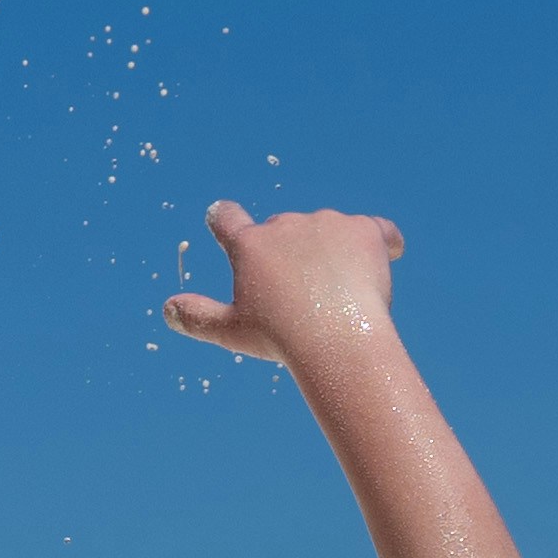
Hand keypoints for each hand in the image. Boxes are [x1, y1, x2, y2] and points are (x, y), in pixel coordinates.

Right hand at [161, 199, 404, 370]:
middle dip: (290, 255)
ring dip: (332, 253)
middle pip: (283, 230)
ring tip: (339, 297)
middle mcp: (286, 225)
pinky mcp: (365, 230)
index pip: (225, 217)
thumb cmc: (279, 338)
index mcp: (249, 244)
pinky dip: (382, 243)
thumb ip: (198, 317)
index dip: (222, 218)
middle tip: (300, 299)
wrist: (335, 340)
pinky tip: (390, 255)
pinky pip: (377, 230)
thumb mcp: (232, 332)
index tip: (223, 220)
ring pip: (328, 233)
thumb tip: (168, 308)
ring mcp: (327, 223)